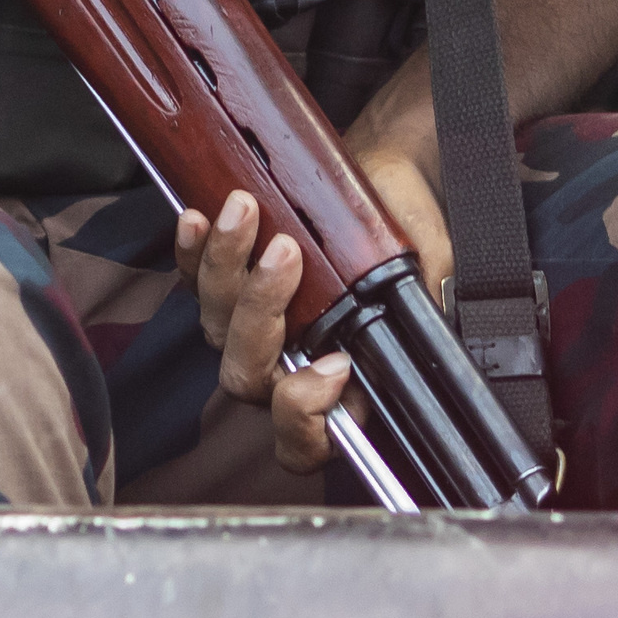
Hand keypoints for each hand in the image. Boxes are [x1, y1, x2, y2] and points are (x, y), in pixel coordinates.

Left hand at [175, 132, 454, 478]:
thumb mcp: (425, 267)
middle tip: (286, 254)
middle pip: (247, 376)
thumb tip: (406, 319)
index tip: (337, 364)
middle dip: (259, 315)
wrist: (391, 176)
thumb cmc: (411, 227)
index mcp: (343, 387)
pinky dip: (192, 255)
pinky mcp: (229, 288)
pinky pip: (193, 286)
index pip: (303, 442)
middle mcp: (288, 369)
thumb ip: (414, 305)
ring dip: (226, 269)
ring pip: (214, 327)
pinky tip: (197, 220)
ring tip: (247, 212)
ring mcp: (254, 330)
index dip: (304, 416)